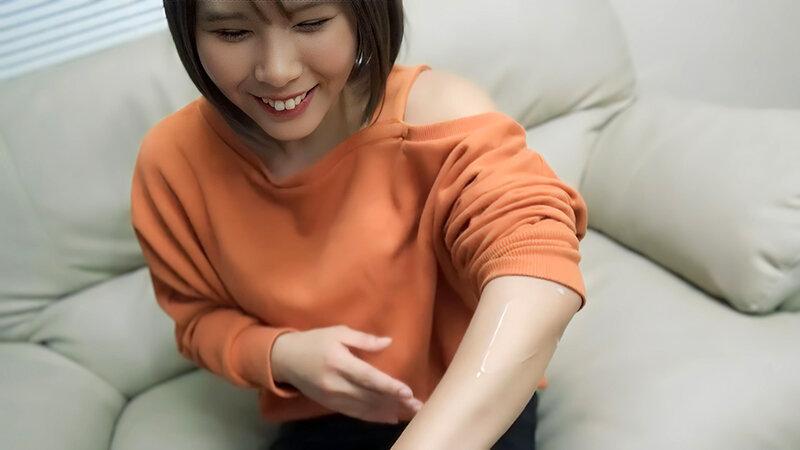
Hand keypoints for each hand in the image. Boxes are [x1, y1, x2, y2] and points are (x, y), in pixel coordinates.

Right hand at [271, 325, 423, 423]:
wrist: (286, 359)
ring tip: (409, 413)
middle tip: (418, 405)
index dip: (388, 386)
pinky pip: (355, 413)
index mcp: (339, 362)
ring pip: (364, 408)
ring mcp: (332, 397)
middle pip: (370, 396)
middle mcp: (336, 383)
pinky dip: (373, 417)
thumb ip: (364, 339)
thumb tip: (388, 342)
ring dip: (388, 411)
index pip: (368, 377)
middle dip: (395, 402)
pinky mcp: (330, 404)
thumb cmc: (315, 341)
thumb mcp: (338, 332)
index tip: (408, 391)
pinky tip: (389, 417)